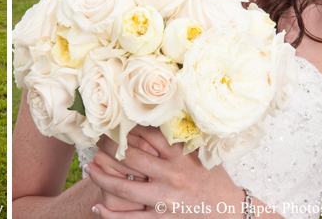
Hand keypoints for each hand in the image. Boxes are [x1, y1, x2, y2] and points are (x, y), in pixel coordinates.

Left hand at [86, 127, 244, 218]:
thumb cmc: (216, 180)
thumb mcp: (202, 154)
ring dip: (100, 177)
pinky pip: (131, 218)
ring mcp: (165, 199)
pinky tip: (96, 208)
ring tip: (87, 167)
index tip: (111, 120)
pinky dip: (111, 215)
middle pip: (129, 157)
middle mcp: (170, 175)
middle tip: (94, 139)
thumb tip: (163, 114)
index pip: (146, 134)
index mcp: (180, 155)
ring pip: (123, 187)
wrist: (233, 212)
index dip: (125, 126)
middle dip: (107, 146)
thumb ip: (182, 138)